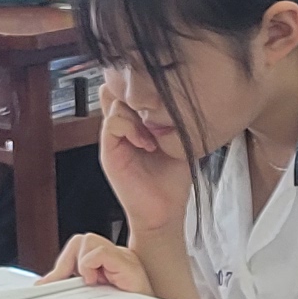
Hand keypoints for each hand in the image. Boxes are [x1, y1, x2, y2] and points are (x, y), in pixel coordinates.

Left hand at [49, 233, 151, 293]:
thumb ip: (71, 288)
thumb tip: (42, 285)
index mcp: (108, 265)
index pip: (78, 249)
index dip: (61, 266)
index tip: (45, 286)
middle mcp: (117, 258)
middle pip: (81, 241)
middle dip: (67, 263)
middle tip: (70, 286)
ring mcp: (125, 259)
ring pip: (88, 241)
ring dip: (82, 265)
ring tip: (91, 284)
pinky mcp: (129, 265)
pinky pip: (100, 252)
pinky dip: (91, 266)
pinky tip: (97, 282)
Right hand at [94, 66, 195, 238]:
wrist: (165, 213)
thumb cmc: (172, 181)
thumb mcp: (179, 142)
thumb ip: (175, 119)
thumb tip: (187, 95)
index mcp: (136, 123)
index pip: (129, 89)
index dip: (142, 85)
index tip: (162, 97)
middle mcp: (122, 128)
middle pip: (117, 88)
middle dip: (137, 93)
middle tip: (156, 111)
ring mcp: (114, 139)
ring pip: (114, 101)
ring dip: (136, 112)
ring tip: (153, 135)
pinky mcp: (110, 152)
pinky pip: (112, 124)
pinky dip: (131, 128)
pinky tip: (146, 144)